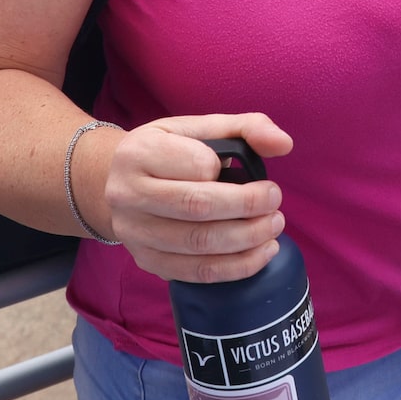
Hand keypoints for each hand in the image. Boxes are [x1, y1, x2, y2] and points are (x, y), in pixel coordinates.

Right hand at [101, 113, 292, 282]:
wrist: (117, 183)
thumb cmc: (168, 151)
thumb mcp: (200, 128)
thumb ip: (247, 127)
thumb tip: (284, 144)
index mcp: (140, 152)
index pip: (196, 164)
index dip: (229, 171)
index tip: (253, 173)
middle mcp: (128, 193)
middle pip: (198, 206)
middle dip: (248, 207)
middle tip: (275, 203)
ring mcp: (134, 231)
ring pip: (198, 244)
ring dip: (247, 240)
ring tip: (273, 228)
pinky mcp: (145, 261)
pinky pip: (194, 272)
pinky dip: (235, 267)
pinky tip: (260, 254)